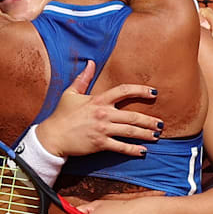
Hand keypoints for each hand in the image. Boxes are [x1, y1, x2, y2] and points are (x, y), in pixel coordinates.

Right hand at [35, 61, 162, 157]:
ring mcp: (102, 130)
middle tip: (160, 123)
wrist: (52, 136)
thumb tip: (90, 62)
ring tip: (156, 135)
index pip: (123, 91)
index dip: (140, 90)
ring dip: (146, 134)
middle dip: (149, 120)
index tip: (154, 93)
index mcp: (98, 100)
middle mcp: (103, 114)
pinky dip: (133, 150)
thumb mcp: (70, 93)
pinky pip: (121, 147)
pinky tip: (143, 151)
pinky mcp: (100, 144)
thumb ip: (83, 78)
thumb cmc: (61, 114)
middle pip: (133, 116)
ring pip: (130, 131)